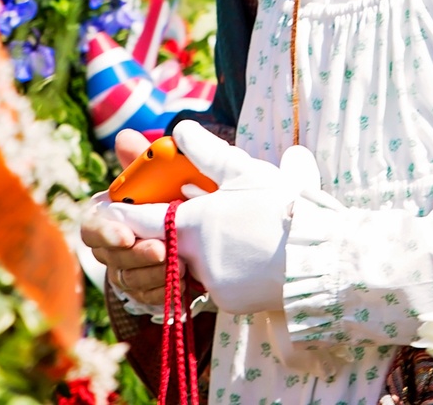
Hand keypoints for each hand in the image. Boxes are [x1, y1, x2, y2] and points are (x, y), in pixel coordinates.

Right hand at [79, 129, 167, 307]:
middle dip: (136, 256)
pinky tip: (183, 284)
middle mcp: (112, 245)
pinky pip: (147, 300)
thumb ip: (142, 159)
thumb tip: (125, 137)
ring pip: (129, 281)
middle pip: (111, 258)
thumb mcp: (163, 174)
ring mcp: (127, 271)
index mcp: (109, 214)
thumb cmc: (176, 192)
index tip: (126, 235)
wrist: (205, 223)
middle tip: (162, 251)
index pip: (90, 227)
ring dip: (153, 275)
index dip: (104, 232)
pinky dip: (163, 293)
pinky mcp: (146, 292)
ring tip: (181, 264)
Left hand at [102, 121, 322, 314]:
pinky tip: (249, 254)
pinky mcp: (230, 303)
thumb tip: (181, 128)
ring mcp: (211, 284)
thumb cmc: (280, 206)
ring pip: (194, 265)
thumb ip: (206, 152)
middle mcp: (194, 258)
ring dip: (203, 250)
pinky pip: (217, 285)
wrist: (318, 254)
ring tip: (234, 231)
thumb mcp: (242, 171)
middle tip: (198, 214)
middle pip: (170, 243)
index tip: (114, 208)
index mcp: (192, 223)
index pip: (143, 220)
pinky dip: (226, 270)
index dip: (127, 213)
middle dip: (176, 229)